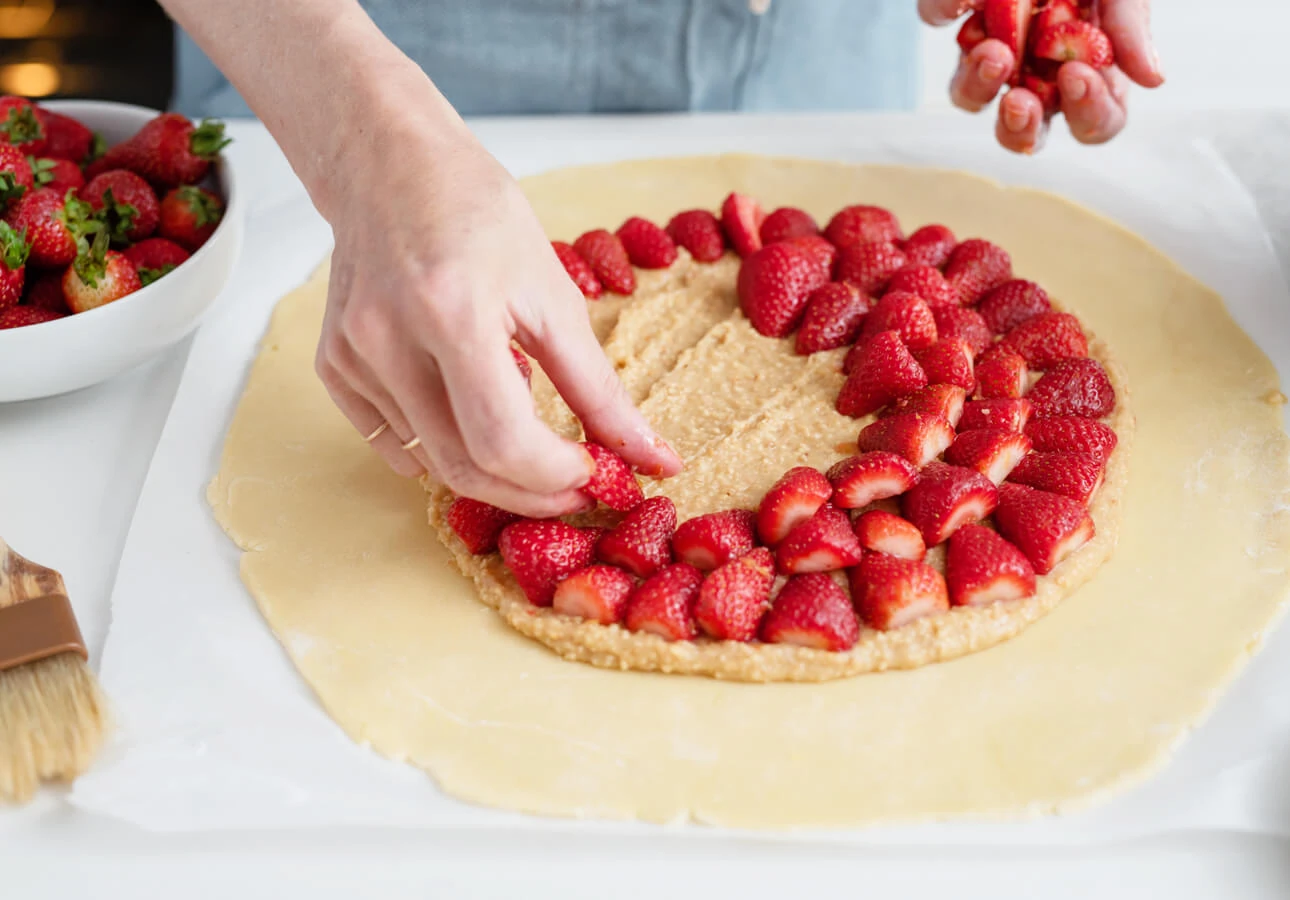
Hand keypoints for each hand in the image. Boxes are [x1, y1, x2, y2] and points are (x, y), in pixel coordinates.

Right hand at [313, 107, 681, 517]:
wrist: (387, 164)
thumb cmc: (477, 213)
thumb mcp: (554, 293)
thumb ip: (599, 387)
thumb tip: (652, 457)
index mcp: (452, 311)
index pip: (504, 441)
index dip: (556, 475)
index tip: (595, 472)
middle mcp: (388, 339)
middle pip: (463, 468)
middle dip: (530, 492)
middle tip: (573, 484)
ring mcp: (352, 357)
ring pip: (429, 464)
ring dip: (490, 470)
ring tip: (525, 432)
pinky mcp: (333, 367)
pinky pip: (394, 444)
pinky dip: (442, 449)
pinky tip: (469, 414)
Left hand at [919, 0, 1163, 153]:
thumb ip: (1130, 23)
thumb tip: (1154, 79)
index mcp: (1090, 61)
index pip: (1093, 119)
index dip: (1091, 113)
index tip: (1081, 75)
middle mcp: (1035, 62)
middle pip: (1023, 129)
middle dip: (1019, 128)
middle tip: (1019, 102)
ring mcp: (989, 36)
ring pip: (969, 94)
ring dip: (977, 85)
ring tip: (992, 50)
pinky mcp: (951, 2)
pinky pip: (938, 13)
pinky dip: (947, 4)